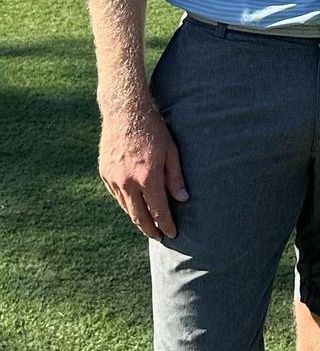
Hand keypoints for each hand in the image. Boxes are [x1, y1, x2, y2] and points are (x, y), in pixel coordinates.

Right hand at [99, 107, 187, 240]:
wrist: (125, 112)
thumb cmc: (154, 129)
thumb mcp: (171, 151)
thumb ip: (175, 177)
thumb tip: (183, 199)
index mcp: (147, 177)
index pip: (158, 210)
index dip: (165, 224)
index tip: (172, 234)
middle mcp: (128, 182)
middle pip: (139, 215)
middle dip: (150, 229)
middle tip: (160, 238)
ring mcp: (113, 178)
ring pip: (126, 207)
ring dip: (137, 218)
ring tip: (148, 226)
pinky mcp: (104, 173)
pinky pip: (116, 195)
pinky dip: (126, 204)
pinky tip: (134, 207)